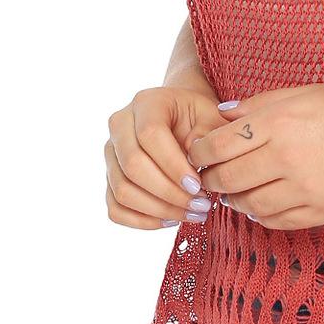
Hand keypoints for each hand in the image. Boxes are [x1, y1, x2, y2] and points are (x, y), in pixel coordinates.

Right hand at [104, 84, 231, 229]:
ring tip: (193, 214)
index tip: (198, 185)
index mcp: (147, 103)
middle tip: (201, 205)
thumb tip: (194, 161)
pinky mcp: (110, 178)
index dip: (173, 165)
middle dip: (169, 192)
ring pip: (122, 190)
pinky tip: (172, 220)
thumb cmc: (202, 119)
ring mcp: (111, 153)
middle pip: (132, 165)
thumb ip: (209, 135)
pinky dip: (143, 221)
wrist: (186, 120)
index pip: (150, 134)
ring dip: (159, 210)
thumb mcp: (213, 118)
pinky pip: (116, 208)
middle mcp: (120, 125)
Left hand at [182, 83, 323, 229]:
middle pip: (226, 179)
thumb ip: (260, 104)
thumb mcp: (307, 92)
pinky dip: (262, 215)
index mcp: (279, 121)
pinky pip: (276, 221)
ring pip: (249, 205)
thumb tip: (222, 117)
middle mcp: (287, 157)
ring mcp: (305, 189)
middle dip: (211, 179)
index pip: (215, 146)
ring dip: (236, 200)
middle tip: (210, 177)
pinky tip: (264, 203)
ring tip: (237, 191)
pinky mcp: (322, 212)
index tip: (198, 154)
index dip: (198, 153)